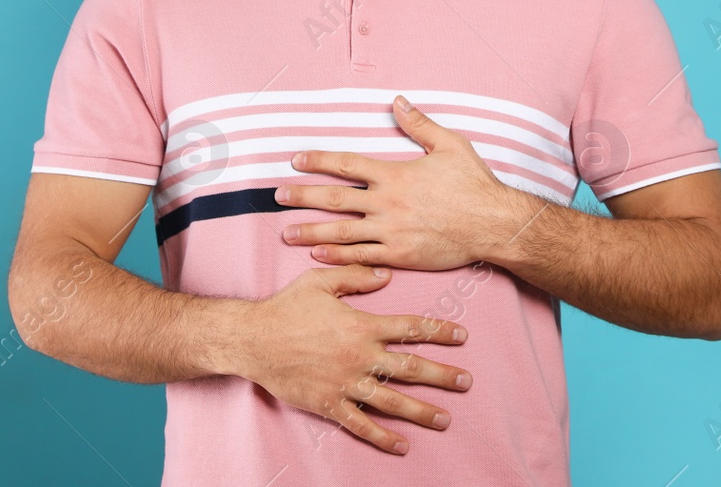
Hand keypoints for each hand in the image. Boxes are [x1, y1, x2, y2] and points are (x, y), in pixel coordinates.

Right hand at [231, 263, 472, 454]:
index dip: (439, 331)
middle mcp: (359, 356)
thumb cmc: (286, 307)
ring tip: (445, 418)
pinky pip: (361, 424)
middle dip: (442, 375)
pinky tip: (402, 445)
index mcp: (361, 325)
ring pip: (392, 401)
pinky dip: (382, 437)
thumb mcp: (320, 281)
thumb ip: (355, 275)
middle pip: (410, 368)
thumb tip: (387, 275)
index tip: (461, 335)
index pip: (409, 327)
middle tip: (466, 382)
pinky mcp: (329, 404)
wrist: (253, 340)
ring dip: (421, 410)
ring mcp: (345, 384)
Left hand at [274, 96, 534, 270]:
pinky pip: (361, 257)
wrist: (493, 224)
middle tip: (277, 196)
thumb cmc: (474, 184)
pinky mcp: (399, 255)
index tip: (296, 160)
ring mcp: (391, 232)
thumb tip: (398, 101)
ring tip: (286, 232)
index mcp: (395, 174)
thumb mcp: (450, 145)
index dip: (319, 160)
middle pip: (335, 199)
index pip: (347, 164)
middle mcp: (387, 203)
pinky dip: (337, 256)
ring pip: (342, 232)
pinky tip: (318, 256)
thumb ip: (419, 124)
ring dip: (311, 232)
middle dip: (303, 196)